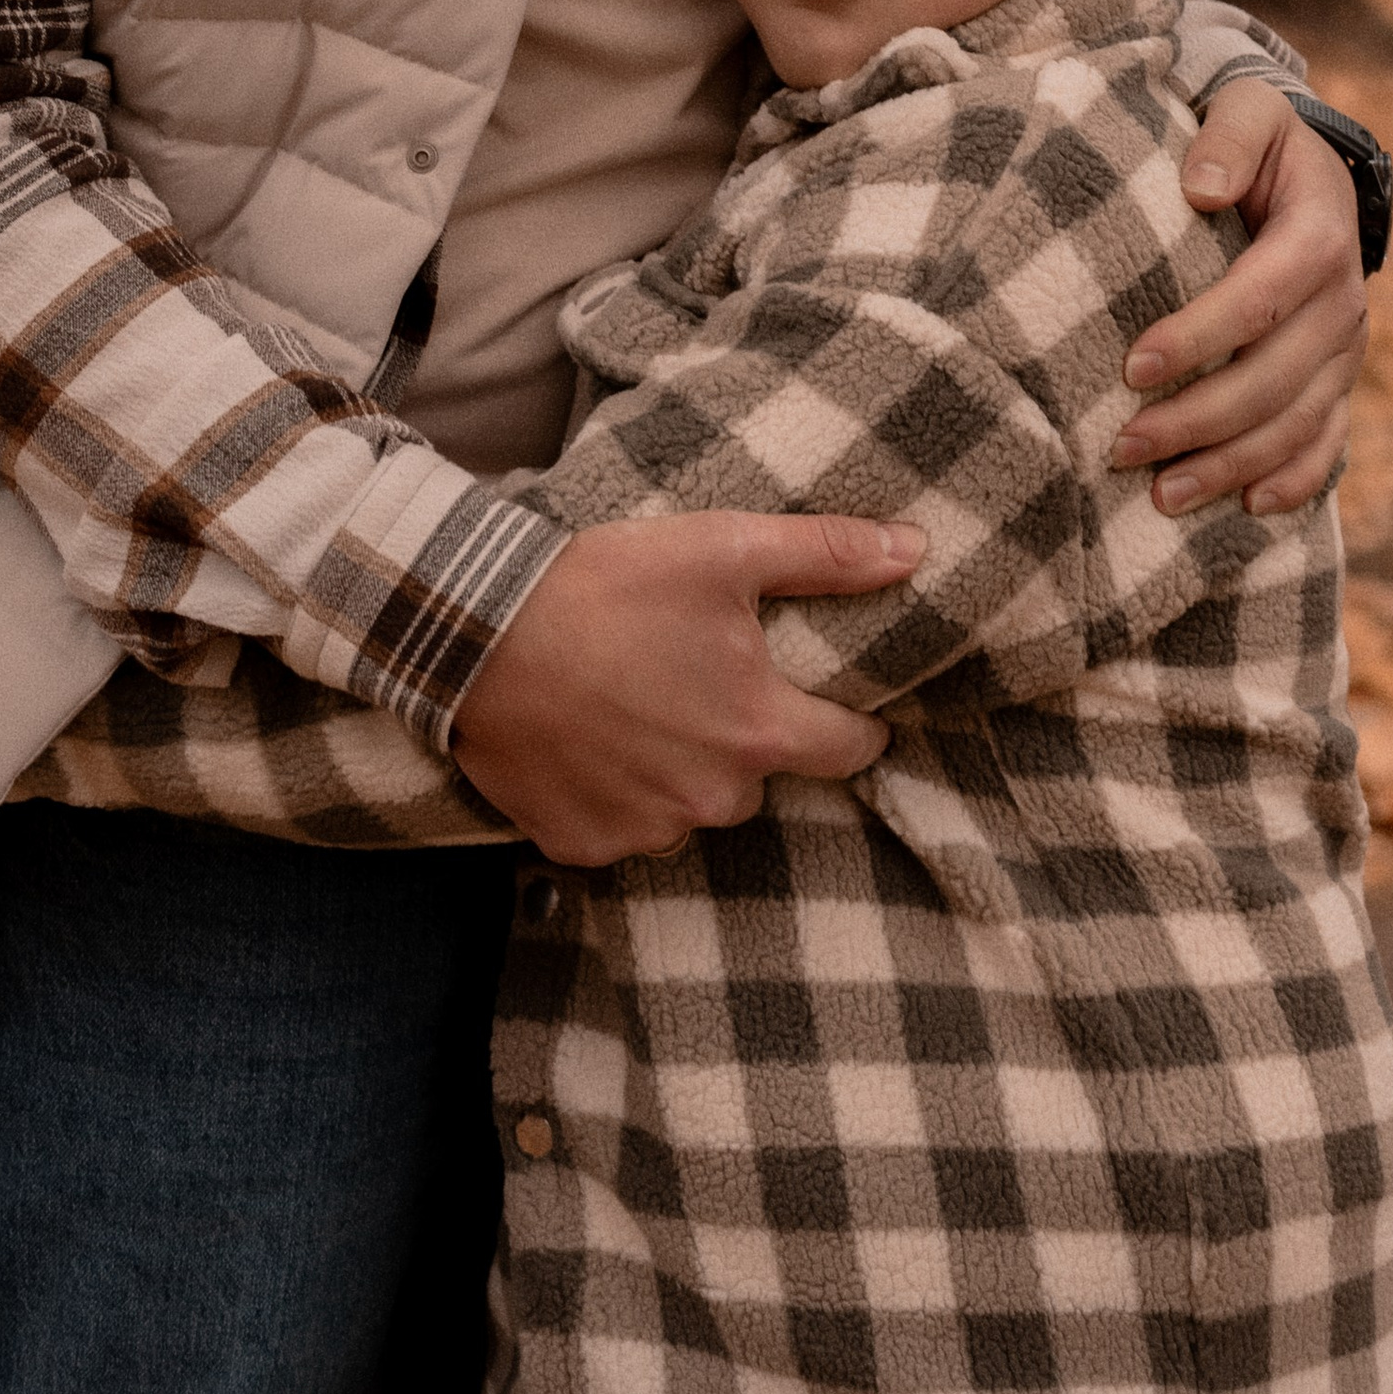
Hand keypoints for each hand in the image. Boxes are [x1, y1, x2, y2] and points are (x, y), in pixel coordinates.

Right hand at [448, 508, 925, 865]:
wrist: (478, 633)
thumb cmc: (607, 587)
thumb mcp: (724, 549)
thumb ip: (826, 555)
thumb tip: (914, 552)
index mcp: (759, 732)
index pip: (848, 749)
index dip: (849, 722)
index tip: (833, 702)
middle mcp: (712, 798)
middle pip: (759, 776)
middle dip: (743, 737)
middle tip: (699, 680)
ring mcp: (644, 830)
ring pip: (691, 805)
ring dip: (678, 769)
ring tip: (636, 705)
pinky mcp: (582, 844)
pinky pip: (624, 828)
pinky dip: (615, 794)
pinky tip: (590, 742)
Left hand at [1116, 85, 1367, 519]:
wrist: (1308, 171)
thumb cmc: (1260, 141)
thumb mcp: (1248, 110)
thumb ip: (1227, 137)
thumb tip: (1201, 188)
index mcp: (1318, 237)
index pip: (1260, 299)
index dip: (1199, 338)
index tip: (1131, 368)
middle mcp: (1342, 302)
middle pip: (1275, 379)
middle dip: (1199, 421)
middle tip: (1122, 449)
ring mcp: (1345, 349)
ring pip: (1297, 424)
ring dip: (1232, 465)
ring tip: (1162, 497)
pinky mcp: (1339, 379)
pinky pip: (1328, 442)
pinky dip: (1294, 481)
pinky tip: (1248, 508)